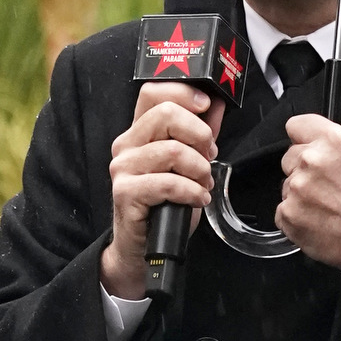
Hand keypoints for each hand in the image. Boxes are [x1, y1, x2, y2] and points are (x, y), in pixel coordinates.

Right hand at [105, 82, 224, 298]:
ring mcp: (123, 168)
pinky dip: (191, 192)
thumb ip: (200, 134)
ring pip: (173, 151)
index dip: (183, 92)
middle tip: (209, 156)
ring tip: (203, 184)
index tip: (206, 106)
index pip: (153, 92)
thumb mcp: (189, 165)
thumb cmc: (166, 206)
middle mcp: (126, 145)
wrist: (145, 248)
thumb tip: (217, 105)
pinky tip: (198, 199)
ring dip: (200, 170)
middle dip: (200, 134)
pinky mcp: (125, 192)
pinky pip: (168, 183)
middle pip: (166, 114)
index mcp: (139, 132)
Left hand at [275, 71, 340, 270]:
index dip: (307, 139)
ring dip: (300, 191)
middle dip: (304, 167)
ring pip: (285, 182)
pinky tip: (317, 216)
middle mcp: (310, 162)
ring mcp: (296, 190)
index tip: (321, 153)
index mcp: (330, 140)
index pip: (295, 126)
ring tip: (325, 201)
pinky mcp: (287, 215)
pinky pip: (282, 208)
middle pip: (289, 156)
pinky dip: (295, 214)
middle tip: (329, 182)